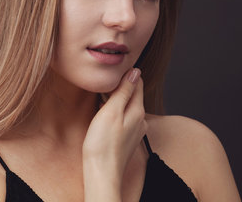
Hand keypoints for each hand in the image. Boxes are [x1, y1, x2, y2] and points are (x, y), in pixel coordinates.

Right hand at [82, 68, 146, 200]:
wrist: (101, 173)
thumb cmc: (102, 143)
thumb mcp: (111, 111)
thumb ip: (123, 91)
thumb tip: (134, 72)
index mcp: (137, 110)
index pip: (137, 82)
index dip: (126, 73)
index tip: (113, 69)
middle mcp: (140, 120)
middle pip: (133, 94)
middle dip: (121, 85)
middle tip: (106, 78)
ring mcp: (135, 131)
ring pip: (128, 106)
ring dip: (117, 99)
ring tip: (103, 94)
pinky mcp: (127, 139)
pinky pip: (124, 118)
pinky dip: (115, 111)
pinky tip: (104, 113)